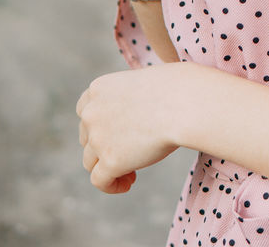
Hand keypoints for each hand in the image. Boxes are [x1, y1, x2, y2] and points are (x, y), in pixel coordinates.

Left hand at [76, 63, 186, 193]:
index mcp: (98, 88)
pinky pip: (100, 181)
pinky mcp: (110, 161)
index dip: (98, 125)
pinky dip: (112, 185)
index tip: (117, 132)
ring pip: (91, 162)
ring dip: (109, 167)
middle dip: (104, 146)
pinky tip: (129, 183)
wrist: (184, 103)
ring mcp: (98, 138)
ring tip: (133, 171)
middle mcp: (91, 112)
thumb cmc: (177, 88)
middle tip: (130, 152)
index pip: (84, 111)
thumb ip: (129, 99)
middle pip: (87, 138)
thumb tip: (134, 118)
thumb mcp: (144, 83)